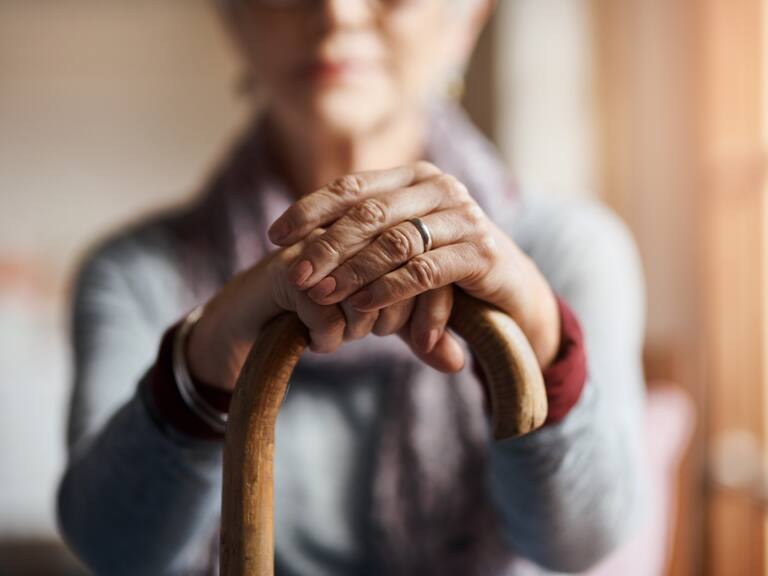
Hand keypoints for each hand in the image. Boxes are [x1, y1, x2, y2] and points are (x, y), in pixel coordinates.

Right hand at [186, 226, 460, 391]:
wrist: (254, 319)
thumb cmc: (325, 312)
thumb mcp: (382, 323)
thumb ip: (422, 336)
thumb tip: (459, 363)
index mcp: (382, 230)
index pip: (429, 262)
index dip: (434, 308)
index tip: (424, 340)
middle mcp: (352, 231)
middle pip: (402, 275)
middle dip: (396, 318)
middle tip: (374, 333)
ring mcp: (318, 247)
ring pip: (365, 293)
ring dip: (360, 327)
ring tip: (347, 336)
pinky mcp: (288, 271)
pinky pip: (327, 312)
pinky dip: (328, 337)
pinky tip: (320, 342)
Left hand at [268, 161, 561, 368]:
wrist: (512, 292)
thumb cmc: (445, 269)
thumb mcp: (402, 248)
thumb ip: (363, 241)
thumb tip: (294, 248)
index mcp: (416, 178)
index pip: (353, 187)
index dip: (310, 209)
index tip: (275, 236)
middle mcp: (440, 188)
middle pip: (369, 213)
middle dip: (325, 246)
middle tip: (294, 274)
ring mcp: (464, 217)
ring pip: (394, 241)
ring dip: (352, 270)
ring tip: (321, 294)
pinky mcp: (481, 252)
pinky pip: (424, 270)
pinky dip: (388, 289)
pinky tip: (361, 305)